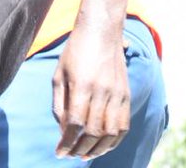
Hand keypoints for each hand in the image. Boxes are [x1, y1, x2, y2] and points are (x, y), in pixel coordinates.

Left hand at [52, 19, 130, 159]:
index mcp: (81, 85)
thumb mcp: (59, 75)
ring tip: (85, 155)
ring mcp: (117, 93)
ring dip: (98, 149)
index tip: (59, 152)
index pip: (75, 124)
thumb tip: (63, 131)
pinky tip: (104, 145)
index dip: (67, 142)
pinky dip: (114, 140)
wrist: (101, 31)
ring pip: (110, 132)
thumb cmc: (75, 52)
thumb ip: (59, 104)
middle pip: (93, 132)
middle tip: (70, 155)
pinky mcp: (126, 94)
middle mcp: (101, 91)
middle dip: (80, 149)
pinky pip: (123, 125)